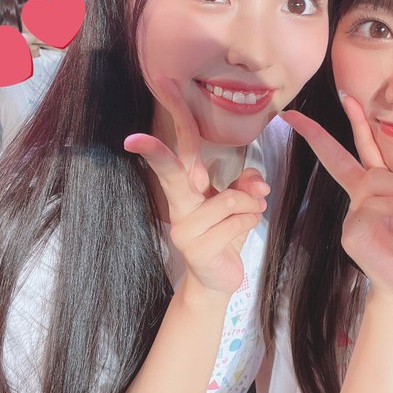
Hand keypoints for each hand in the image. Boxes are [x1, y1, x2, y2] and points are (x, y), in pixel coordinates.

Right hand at [124, 77, 269, 294]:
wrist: (217, 280)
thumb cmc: (224, 235)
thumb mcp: (238, 205)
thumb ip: (246, 184)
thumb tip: (258, 182)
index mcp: (185, 191)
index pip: (175, 159)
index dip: (160, 140)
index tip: (149, 113)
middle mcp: (178, 207)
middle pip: (171, 173)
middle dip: (155, 153)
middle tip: (134, 138)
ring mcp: (184, 230)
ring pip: (228, 200)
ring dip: (251, 203)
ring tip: (255, 209)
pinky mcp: (198, 249)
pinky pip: (236, 223)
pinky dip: (251, 220)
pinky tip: (250, 224)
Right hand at [280, 94, 392, 305]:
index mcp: (376, 189)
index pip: (362, 150)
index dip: (355, 123)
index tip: (345, 97)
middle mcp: (360, 198)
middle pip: (337, 158)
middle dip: (316, 135)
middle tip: (293, 116)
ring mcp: (353, 215)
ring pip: (373, 181)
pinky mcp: (352, 233)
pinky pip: (372, 206)